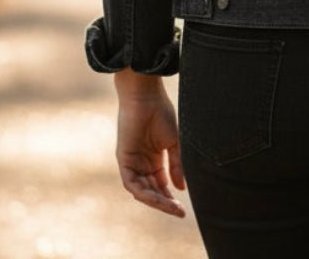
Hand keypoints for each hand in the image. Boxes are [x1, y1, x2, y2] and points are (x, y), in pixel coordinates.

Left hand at [114, 70, 186, 217]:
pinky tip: (157, 197)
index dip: (172, 197)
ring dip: (156, 200)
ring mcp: (133, 162)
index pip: (162, 184)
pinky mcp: (124, 160)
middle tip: (179, 211)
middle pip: (153, 191)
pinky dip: (143, 192)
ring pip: (142, 190)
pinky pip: (131, 183)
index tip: (184, 209)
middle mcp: (143, 163)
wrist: (146, 96)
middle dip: (165, 203)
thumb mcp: (174, 143)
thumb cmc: (161, 113)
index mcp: (156, 158)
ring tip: (171, 206)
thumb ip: (177, 165)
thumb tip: (181, 188)